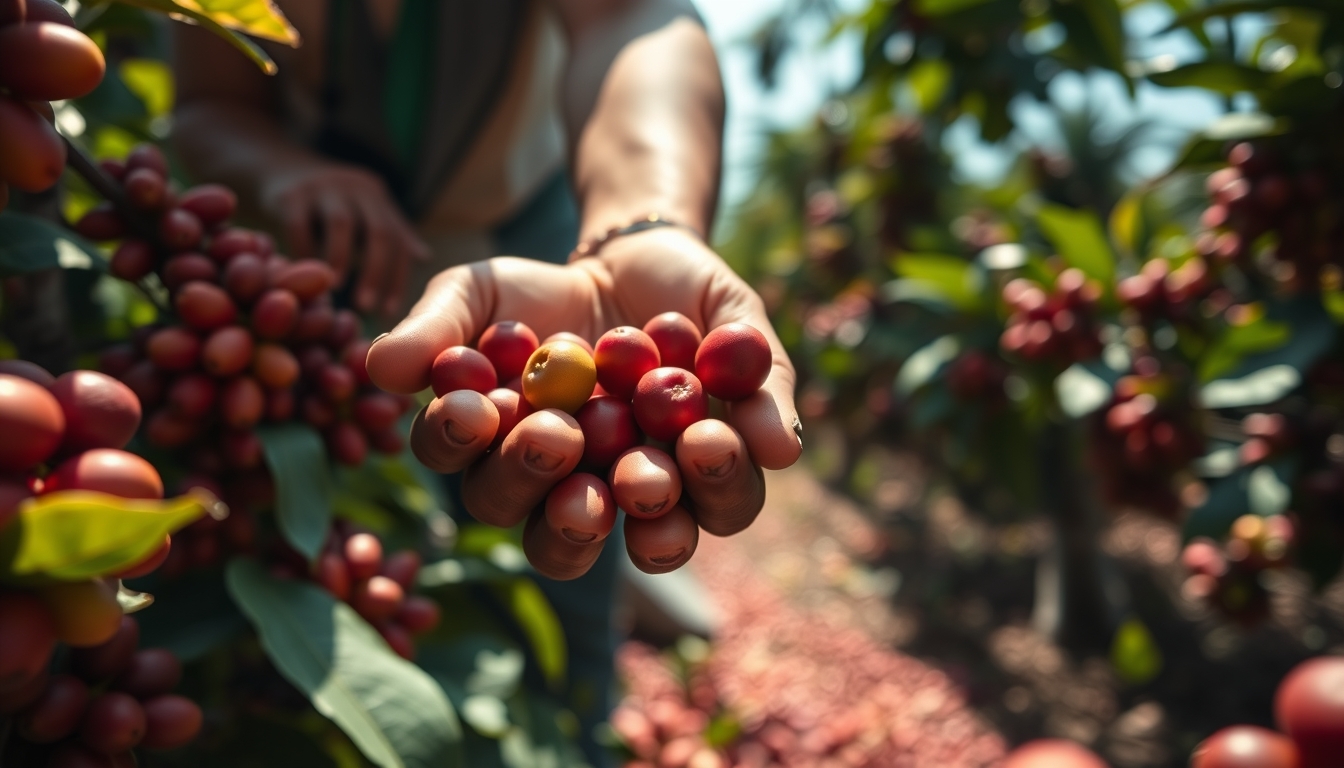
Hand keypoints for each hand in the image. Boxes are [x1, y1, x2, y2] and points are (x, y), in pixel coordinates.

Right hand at [258, 163, 429, 315]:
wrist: (281, 165)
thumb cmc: (331, 201)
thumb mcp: (364, 210)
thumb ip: (392, 233)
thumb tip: (424, 257)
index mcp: (377, 196)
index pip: (398, 240)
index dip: (397, 277)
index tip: (388, 311)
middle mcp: (357, 188)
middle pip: (379, 231)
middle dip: (376, 271)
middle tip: (366, 306)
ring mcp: (324, 186)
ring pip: (342, 224)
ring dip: (341, 258)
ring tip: (335, 287)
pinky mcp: (291, 193)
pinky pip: (300, 225)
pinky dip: (304, 250)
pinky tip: (303, 273)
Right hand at [366, 227, 802, 579]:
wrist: (634, 263)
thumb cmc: (537, 294)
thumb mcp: (477, 290)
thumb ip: (434, 325)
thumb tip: (380, 368)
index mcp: (504, 465)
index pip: (472, 476)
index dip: (466, 448)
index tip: (473, 404)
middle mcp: (574, 498)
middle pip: (555, 532)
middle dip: (559, 497)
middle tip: (561, 440)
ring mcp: (651, 492)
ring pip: (655, 536)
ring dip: (659, 511)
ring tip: (663, 466)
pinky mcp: (719, 471)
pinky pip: (730, 497)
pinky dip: (738, 467)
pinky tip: (739, 434)